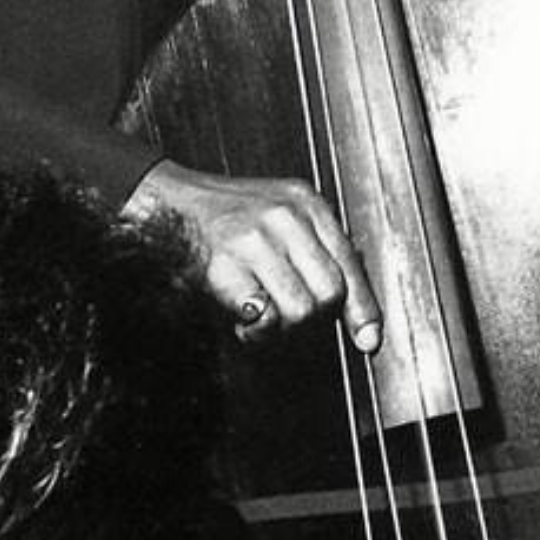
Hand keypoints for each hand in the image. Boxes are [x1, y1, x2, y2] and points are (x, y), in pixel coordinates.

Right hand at [126, 160, 383, 352]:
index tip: (369, 339)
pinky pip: (265, 317)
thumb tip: (357, 300)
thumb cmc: (228, 214)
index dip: (363, 308)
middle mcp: (288, 217)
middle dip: (314, 319)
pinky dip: (257, 332)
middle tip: (287, 316)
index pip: (350, 263)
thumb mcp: (283, 211)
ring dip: (283, 329)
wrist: (170, 200)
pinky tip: (243, 321)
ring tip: (262, 318)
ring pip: (302, 310)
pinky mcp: (226, 265)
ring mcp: (256, 239)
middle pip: (330, 292)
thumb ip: (318, 246)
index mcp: (308, 203)